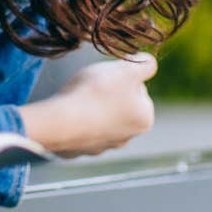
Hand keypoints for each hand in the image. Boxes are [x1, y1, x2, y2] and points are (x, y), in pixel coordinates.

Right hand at [20, 54, 156, 158]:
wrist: (61, 122)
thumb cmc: (96, 93)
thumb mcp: (126, 70)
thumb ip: (145, 64)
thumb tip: (150, 62)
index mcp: (144, 119)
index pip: (138, 89)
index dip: (122, 77)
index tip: (109, 77)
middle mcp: (128, 138)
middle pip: (119, 104)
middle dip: (108, 93)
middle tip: (92, 85)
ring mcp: (103, 146)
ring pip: (100, 116)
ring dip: (91, 106)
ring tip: (78, 97)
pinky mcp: (80, 149)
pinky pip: (80, 128)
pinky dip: (76, 119)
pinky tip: (68, 112)